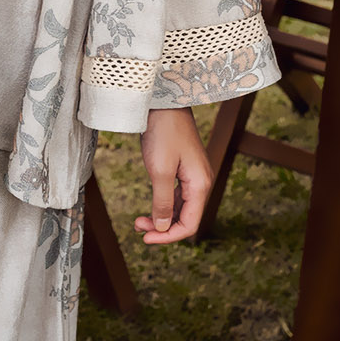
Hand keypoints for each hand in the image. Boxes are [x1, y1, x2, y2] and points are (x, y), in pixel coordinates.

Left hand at [134, 107, 211, 244]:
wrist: (163, 101)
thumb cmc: (162, 132)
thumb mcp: (159, 170)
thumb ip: (162, 202)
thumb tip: (162, 228)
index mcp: (200, 185)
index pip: (189, 224)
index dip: (168, 237)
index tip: (146, 239)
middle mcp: (201, 182)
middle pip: (186, 218)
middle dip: (162, 228)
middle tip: (138, 229)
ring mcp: (194, 175)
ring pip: (180, 207)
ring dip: (161, 217)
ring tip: (139, 221)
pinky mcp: (184, 167)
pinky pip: (177, 195)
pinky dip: (163, 203)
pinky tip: (150, 206)